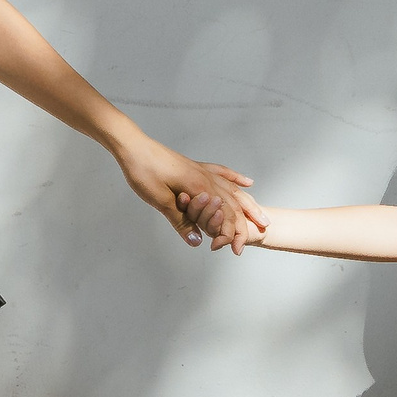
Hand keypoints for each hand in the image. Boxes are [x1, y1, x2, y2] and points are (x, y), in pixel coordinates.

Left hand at [118, 136, 263, 250]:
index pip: (224, 214)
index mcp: (199, 187)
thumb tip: (197, 241)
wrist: (134, 147)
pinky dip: (236, 179)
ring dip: (249, 204)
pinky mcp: (195, 166)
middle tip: (257, 239)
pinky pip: (223, 173)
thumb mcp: (159, 200)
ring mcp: (202, 170)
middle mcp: (206, 178)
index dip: (231, 233)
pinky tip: (247, 182)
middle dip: (246, 223)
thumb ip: (180, 221)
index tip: (235, 250)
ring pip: (233, 189)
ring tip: (263, 216)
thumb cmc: (143, 172)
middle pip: (234, 203)